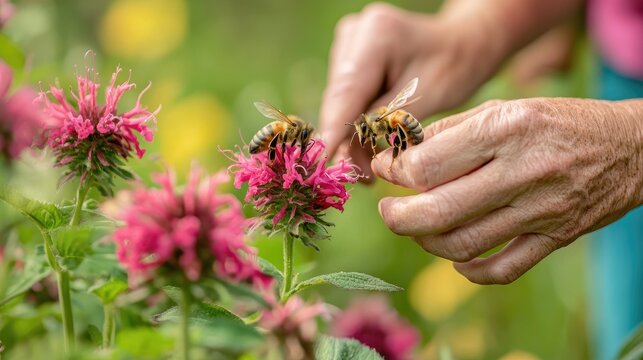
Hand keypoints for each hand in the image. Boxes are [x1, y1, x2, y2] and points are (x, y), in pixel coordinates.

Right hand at [319, 2, 506, 179]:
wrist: (462, 42)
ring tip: (367, 171)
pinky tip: (366, 149)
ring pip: (338, 101)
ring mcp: (347, 42)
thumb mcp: (426, 98)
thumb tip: (345, 158)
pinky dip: (355, 123)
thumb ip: (384, 124)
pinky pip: (345, 97)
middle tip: (359, 178)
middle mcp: (354, 32)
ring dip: (350, 135)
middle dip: (344, 140)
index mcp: (376, 34)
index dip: (332, 131)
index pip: (346, 92)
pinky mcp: (347, 55)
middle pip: (338, 98)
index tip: (322, 163)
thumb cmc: (455, 67)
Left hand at [372, 98, 642, 283]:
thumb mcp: (505, 107)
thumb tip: (403, 155)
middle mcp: (522, 171)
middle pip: (439, 211)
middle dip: (398, 217)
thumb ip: (452, 131)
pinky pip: (502, 269)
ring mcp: (540, 210)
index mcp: (505, 129)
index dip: (395, 171)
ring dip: (426, 242)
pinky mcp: (555, 238)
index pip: (428, 164)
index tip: (387, 169)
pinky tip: (457, 257)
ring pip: (463, 244)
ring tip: (417, 228)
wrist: (631, 147)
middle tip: (388, 211)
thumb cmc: (557, 122)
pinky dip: (470, 270)